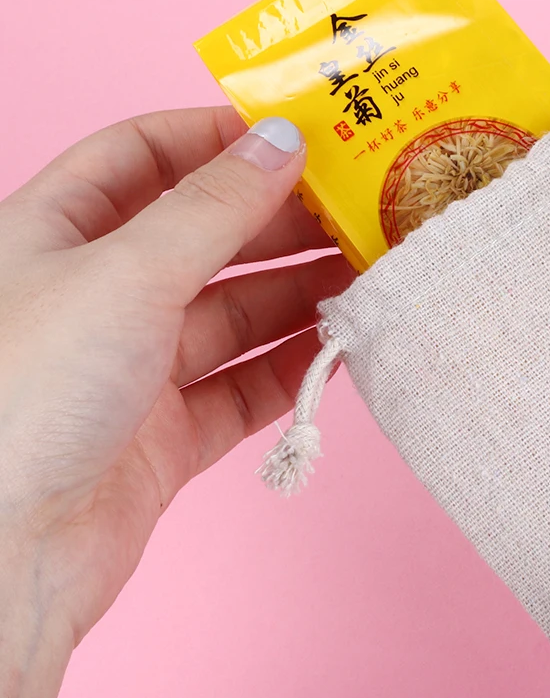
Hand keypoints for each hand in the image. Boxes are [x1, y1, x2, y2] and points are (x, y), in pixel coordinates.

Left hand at [0, 109, 352, 697]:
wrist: (2, 561)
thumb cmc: (29, 397)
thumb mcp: (127, 274)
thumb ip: (214, 208)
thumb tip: (283, 141)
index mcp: (54, 233)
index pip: (140, 156)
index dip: (214, 138)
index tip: (292, 136)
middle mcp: (93, 296)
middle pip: (202, 236)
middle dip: (278, 222)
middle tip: (356, 210)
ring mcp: (131, 367)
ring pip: (233, 314)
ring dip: (297, 295)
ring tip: (365, 274)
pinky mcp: (165, 433)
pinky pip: (243, 385)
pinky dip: (291, 367)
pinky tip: (340, 347)